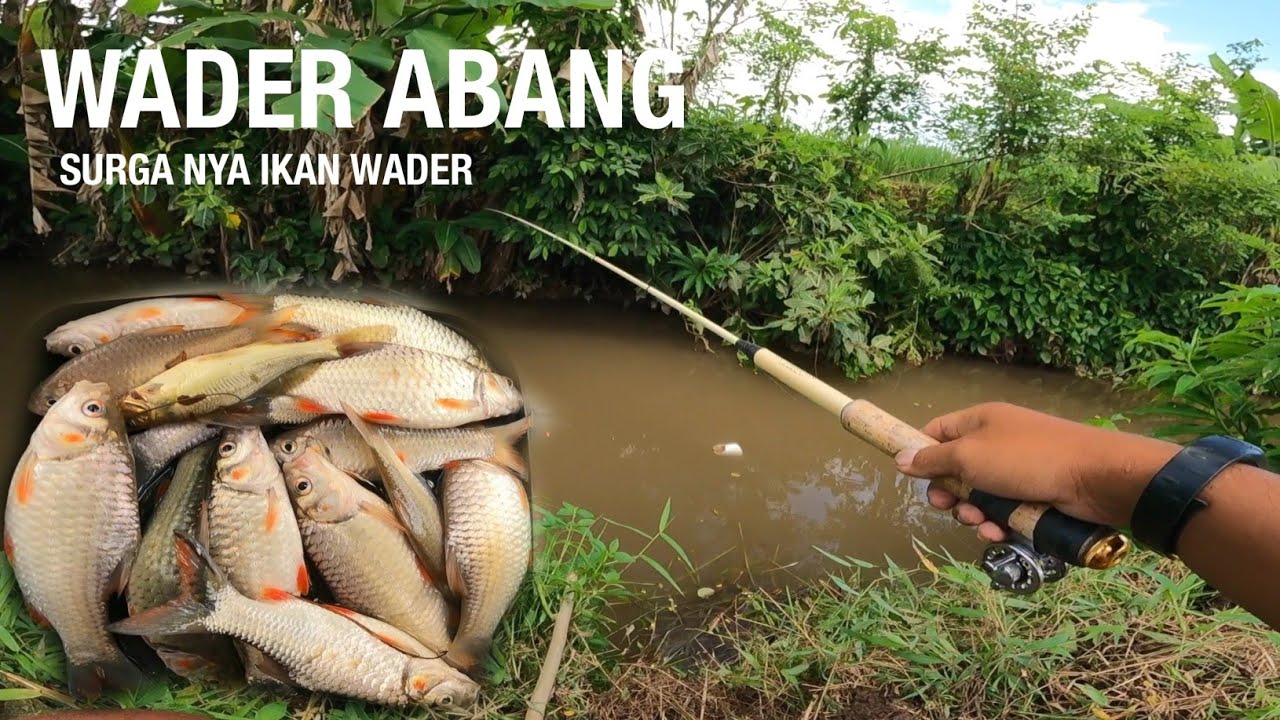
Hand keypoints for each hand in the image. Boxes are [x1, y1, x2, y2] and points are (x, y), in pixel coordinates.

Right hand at [894, 402, 1179, 541]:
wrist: (1095, 477)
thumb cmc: (1027, 458)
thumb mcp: (970, 456)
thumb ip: (933, 460)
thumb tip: (899, 458)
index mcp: (979, 422)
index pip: (937, 431)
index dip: (921, 452)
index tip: (913, 477)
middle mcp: (997, 442)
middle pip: (956, 470)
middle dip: (949, 493)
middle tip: (948, 506)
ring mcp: (1017, 470)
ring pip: (979, 496)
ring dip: (973, 514)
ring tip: (981, 523)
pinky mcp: (1034, 496)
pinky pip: (1004, 511)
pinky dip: (998, 524)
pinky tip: (999, 534)